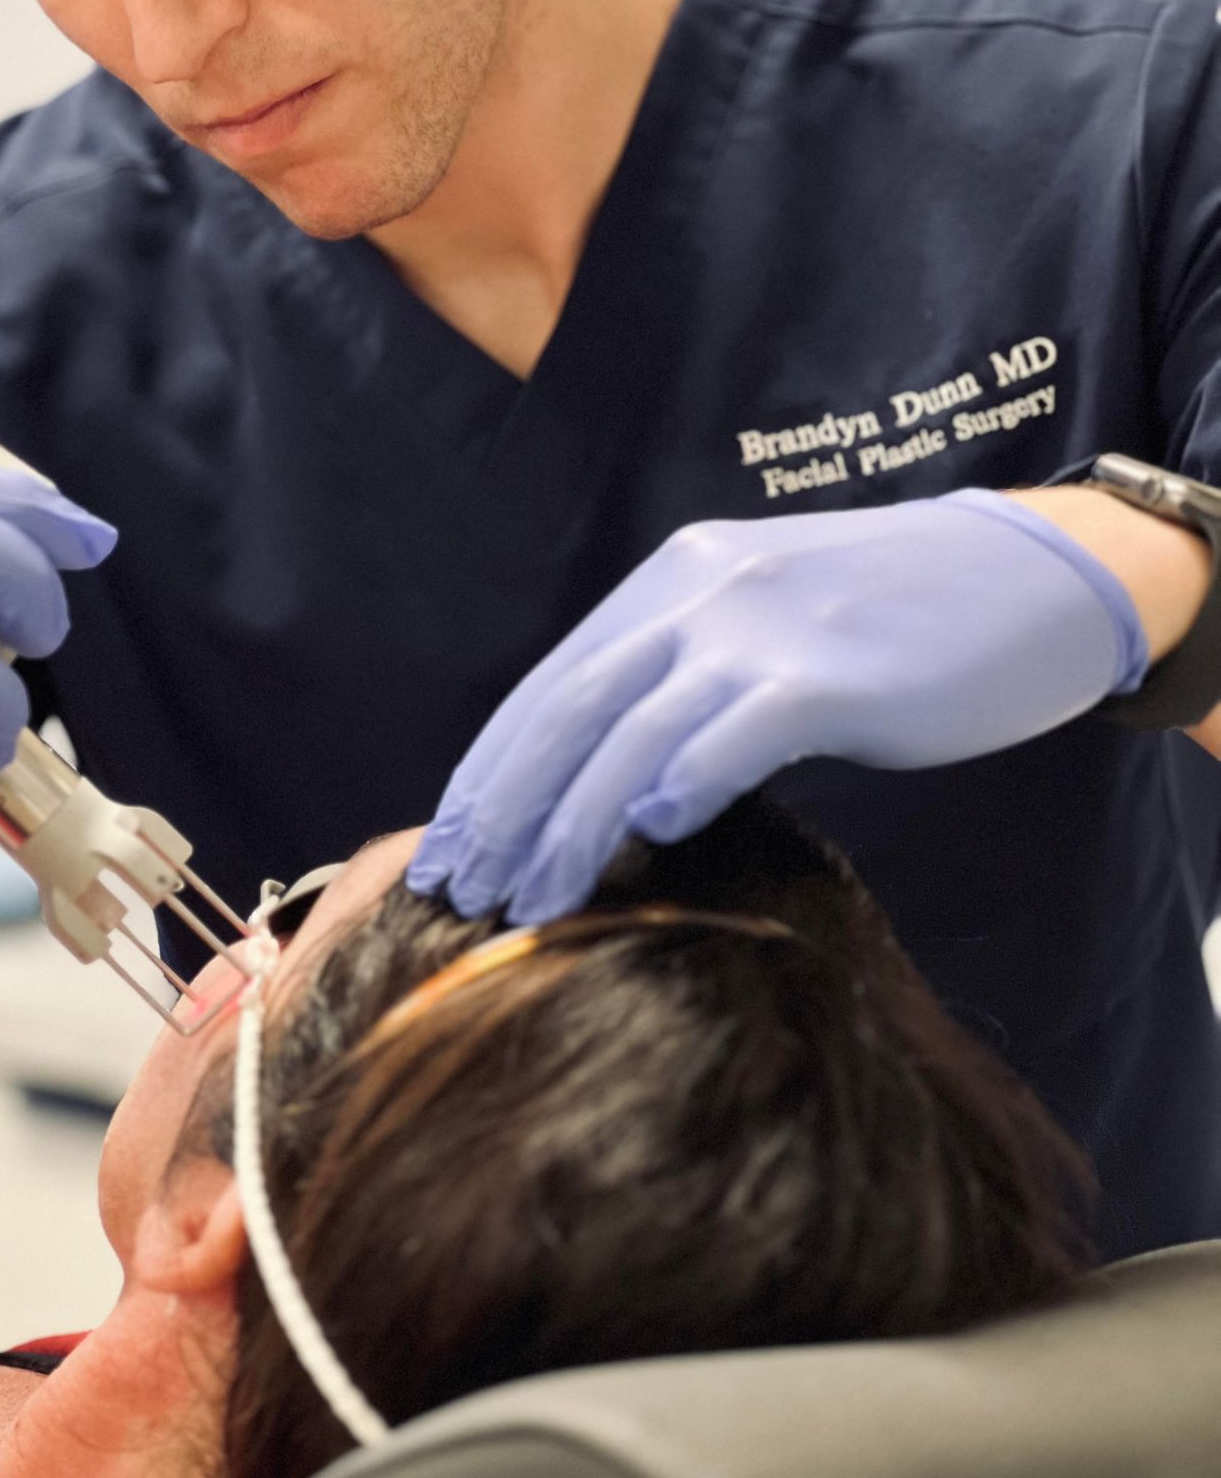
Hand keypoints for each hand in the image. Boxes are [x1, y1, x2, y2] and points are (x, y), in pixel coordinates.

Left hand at [409, 490, 1147, 925]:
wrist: (1029, 576)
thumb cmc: (893, 619)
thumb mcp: (764, 624)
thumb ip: (686, 675)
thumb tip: (610, 776)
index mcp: (672, 580)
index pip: (551, 683)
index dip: (491, 768)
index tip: (447, 845)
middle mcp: (700, 592)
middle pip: (569, 707)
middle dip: (504, 807)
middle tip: (460, 891)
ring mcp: (762, 627)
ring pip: (631, 730)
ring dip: (570, 823)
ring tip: (529, 902)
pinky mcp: (831, 673)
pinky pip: (737, 729)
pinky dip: (686, 777)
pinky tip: (651, 832)